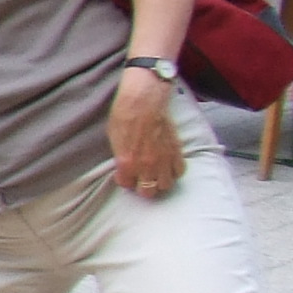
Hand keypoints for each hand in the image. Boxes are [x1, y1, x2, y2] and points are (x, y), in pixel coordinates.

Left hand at [109, 67, 185, 196]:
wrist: (144, 100)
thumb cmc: (124, 115)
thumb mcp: (114, 138)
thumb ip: (120, 156)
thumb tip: (124, 165)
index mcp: (126, 163)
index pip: (127, 184)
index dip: (126, 180)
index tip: (126, 175)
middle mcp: (146, 166)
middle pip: (148, 192)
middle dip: (144, 187)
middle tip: (142, 179)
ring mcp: (163, 160)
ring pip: (166, 185)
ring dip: (160, 182)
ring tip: (156, 175)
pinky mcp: (176, 151)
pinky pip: (179, 171)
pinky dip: (174, 171)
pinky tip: (168, 166)